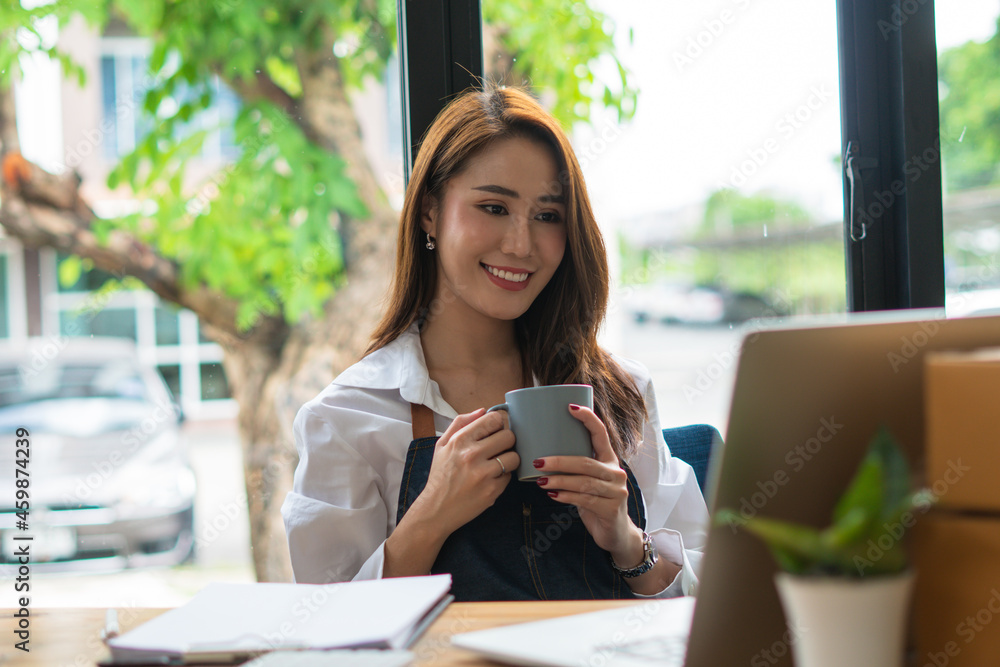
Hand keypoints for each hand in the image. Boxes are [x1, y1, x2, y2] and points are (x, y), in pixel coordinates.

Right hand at [407, 408, 519, 537]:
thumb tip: (483, 411)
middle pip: (508, 436)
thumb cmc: (440, 475)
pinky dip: (503, 477)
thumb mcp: (442, 445)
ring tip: (497, 464)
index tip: (495, 431)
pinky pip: (509, 477)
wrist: (436, 509)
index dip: (498, 424)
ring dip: (509, 460)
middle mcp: (472, 455)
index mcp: (460, 440)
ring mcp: (483, 474)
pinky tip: (491, 479)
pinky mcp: (492, 491)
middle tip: (498, 448)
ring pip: (514, 457)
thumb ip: (460, 423)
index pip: (493, 419)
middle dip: (506, 441)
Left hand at [533, 404, 644, 566]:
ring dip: (559, 481)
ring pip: (584, 482)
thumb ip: (576, 468)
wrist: (616, 534)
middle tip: (538, 461)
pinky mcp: (611, 508)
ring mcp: (616, 491)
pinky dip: (567, 496)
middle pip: (586, 462)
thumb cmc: (596, 501)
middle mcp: (616, 472)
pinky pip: (585, 499)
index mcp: (609, 459)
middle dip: (560, 461)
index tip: (570, 407)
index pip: (600, 434)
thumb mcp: (589, 480)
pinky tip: (553, 495)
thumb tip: (541, 452)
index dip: (588, 418)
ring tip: (540, 481)